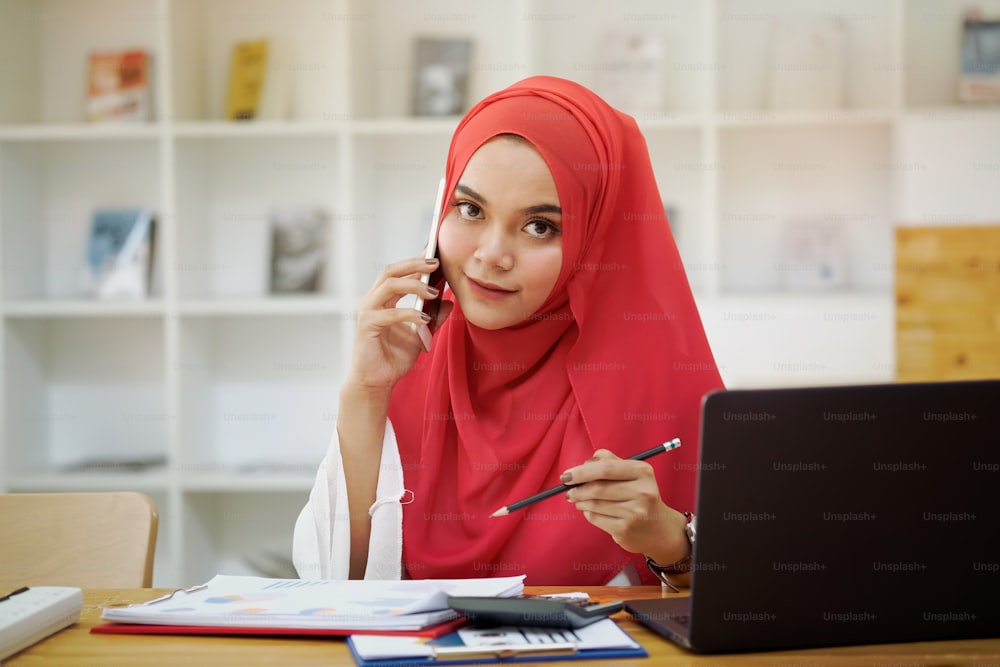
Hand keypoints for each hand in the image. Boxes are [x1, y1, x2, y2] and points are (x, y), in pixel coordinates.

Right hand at [345, 257, 451, 392]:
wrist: (377, 382)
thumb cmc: (393, 357)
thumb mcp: (420, 335)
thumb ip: (432, 318)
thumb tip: (450, 302)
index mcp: (384, 298)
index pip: (400, 272)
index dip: (417, 260)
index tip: (437, 252)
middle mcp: (373, 300)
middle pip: (391, 270)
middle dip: (414, 264)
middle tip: (436, 263)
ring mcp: (368, 311)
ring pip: (389, 285)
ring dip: (413, 285)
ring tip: (433, 292)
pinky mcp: (367, 326)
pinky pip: (389, 313)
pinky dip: (408, 314)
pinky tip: (424, 319)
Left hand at [562, 449, 689, 563]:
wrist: (660, 529)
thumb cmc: (640, 496)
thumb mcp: (633, 474)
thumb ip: (610, 462)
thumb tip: (582, 465)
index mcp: (642, 472)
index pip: (606, 468)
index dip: (582, 471)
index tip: (566, 475)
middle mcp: (642, 492)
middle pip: (598, 488)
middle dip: (577, 489)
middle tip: (567, 490)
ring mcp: (634, 513)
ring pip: (594, 504)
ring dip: (580, 501)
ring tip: (578, 499)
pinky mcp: (625, 530)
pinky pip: (596, 518)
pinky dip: (588, 513)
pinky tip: (591, 511)